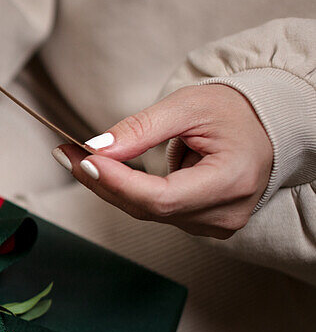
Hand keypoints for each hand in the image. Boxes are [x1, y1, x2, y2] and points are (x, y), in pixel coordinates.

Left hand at [53, 84, 272, 238]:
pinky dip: (126, 191)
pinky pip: (154, 211)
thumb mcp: (189, 106)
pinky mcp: (202, 224)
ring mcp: (214, 225)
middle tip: (65, 155)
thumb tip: (96, 149)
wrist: (267, 127)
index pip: (162, 198)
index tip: (85, 160)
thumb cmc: (234, 112)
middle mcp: (225, 213)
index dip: (119, 183)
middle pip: (147, 208)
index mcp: (232, 181)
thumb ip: (142, 128)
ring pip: (146, 212)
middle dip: (101, 182)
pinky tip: (106, 171)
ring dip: (109, 187)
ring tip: (78, 158)